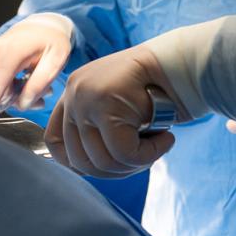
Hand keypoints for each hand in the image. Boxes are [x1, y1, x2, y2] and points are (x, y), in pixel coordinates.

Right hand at [0, 14, 74, 110]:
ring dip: (18, 91)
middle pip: (2, 87)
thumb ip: (39, 83)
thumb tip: (23, 104)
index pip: (2, 75)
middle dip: (21, 98)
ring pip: (1, 85)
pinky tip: (26, 77)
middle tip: (43, 97)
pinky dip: (11, 83)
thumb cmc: (51, 40)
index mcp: (14, 49)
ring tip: (37, 84)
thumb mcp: (56, 60)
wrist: (42, 24)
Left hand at [44, 45, 186, 177]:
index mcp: (72, 94)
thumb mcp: (117, 111)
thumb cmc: (154, 92)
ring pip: (103, 160)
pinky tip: (165, 140)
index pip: (55, 142)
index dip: (77, 164)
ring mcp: (86, 98)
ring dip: (136, 164)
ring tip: (156, 147)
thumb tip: (87, 169)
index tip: (106, 167)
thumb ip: (98, 132)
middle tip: (143, 160)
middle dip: (115, 171)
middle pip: (79, 159)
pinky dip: (149, 155)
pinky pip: (125, 153)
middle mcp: (73, 94)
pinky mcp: (106, 105)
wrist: (181, 64)